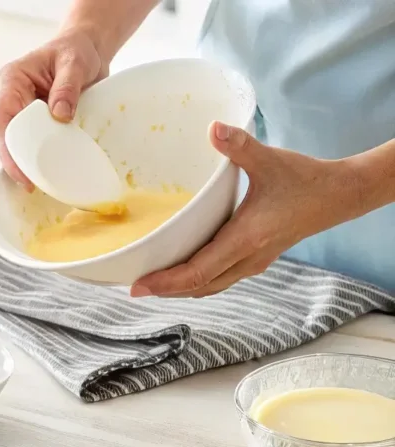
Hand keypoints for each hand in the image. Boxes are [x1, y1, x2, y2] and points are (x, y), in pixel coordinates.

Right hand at [0, 28, 106, 188]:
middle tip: (31, 184)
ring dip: (24, 162)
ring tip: (39, 183)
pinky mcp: (31, 122)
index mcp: (11, 81)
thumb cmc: (77, 50)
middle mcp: (9, 98)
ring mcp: (18, 111)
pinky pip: (28, 143)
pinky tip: (46, 173)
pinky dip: (36, 158)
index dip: (6, 149)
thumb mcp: (76, 63)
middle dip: (12, 161)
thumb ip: (67, 87)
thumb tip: (60, 116)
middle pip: (1, 137)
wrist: (86, 49)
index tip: (22, 171)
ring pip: (12, 143)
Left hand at [131, 122, 358, 298]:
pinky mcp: (257, 259)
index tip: (139, 285)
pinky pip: (220, 278)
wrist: (339, 195)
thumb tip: (213, 128)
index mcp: (246, 238)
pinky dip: (197, 281)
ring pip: (211, 286)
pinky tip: (181, 273)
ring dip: (181, 289)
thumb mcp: (269, 159)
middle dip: (166, 290)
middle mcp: (248, 257)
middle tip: (134, 288)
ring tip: (151, 285)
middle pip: (200, 286)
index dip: (167, 281)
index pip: (199, 271)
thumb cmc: (304, 178)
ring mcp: (254, 262)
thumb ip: (239, 146)